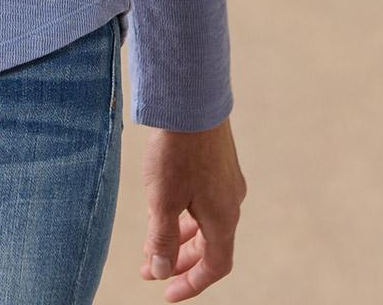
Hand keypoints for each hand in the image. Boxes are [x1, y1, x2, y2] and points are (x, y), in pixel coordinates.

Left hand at [139, 116, 244, 296]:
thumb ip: (161, 238)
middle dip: (180, 260)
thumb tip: (159, 270)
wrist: (191, 97)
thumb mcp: (163, 200)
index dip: (192, 283)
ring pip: (205, 220)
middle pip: (210, 245)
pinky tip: (164, 205)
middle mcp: (231, 201)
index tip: (167, 292)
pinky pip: (204, 199)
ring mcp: (226, 179)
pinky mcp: (218, 160)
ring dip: (180, 235)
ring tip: (152, 240)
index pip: (215, 266)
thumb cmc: (178, 150)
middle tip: (152, 267)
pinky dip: (185, 212)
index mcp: (223, 218)